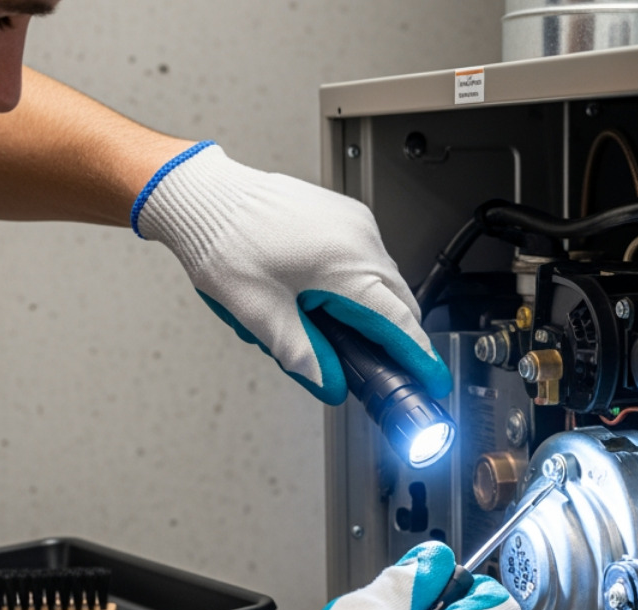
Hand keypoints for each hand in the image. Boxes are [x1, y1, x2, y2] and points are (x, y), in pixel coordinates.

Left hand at [134, 142, 451, 404]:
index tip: (433, 381)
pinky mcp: (341, 215)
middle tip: (381, 371)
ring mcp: (353, 223)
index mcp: (347, 265)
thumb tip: (329, 384)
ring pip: (381, 281)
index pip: (399, 323)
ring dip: (367, 311)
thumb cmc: (225, 243)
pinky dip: (354, 285)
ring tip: (324, 329)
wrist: (203, 197)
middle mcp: (360, 239)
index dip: (418, 359)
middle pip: (397, 302)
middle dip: (392, 339)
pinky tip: (318, 298)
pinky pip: (364, 258)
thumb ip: (303, 356)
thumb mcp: (262, 316)